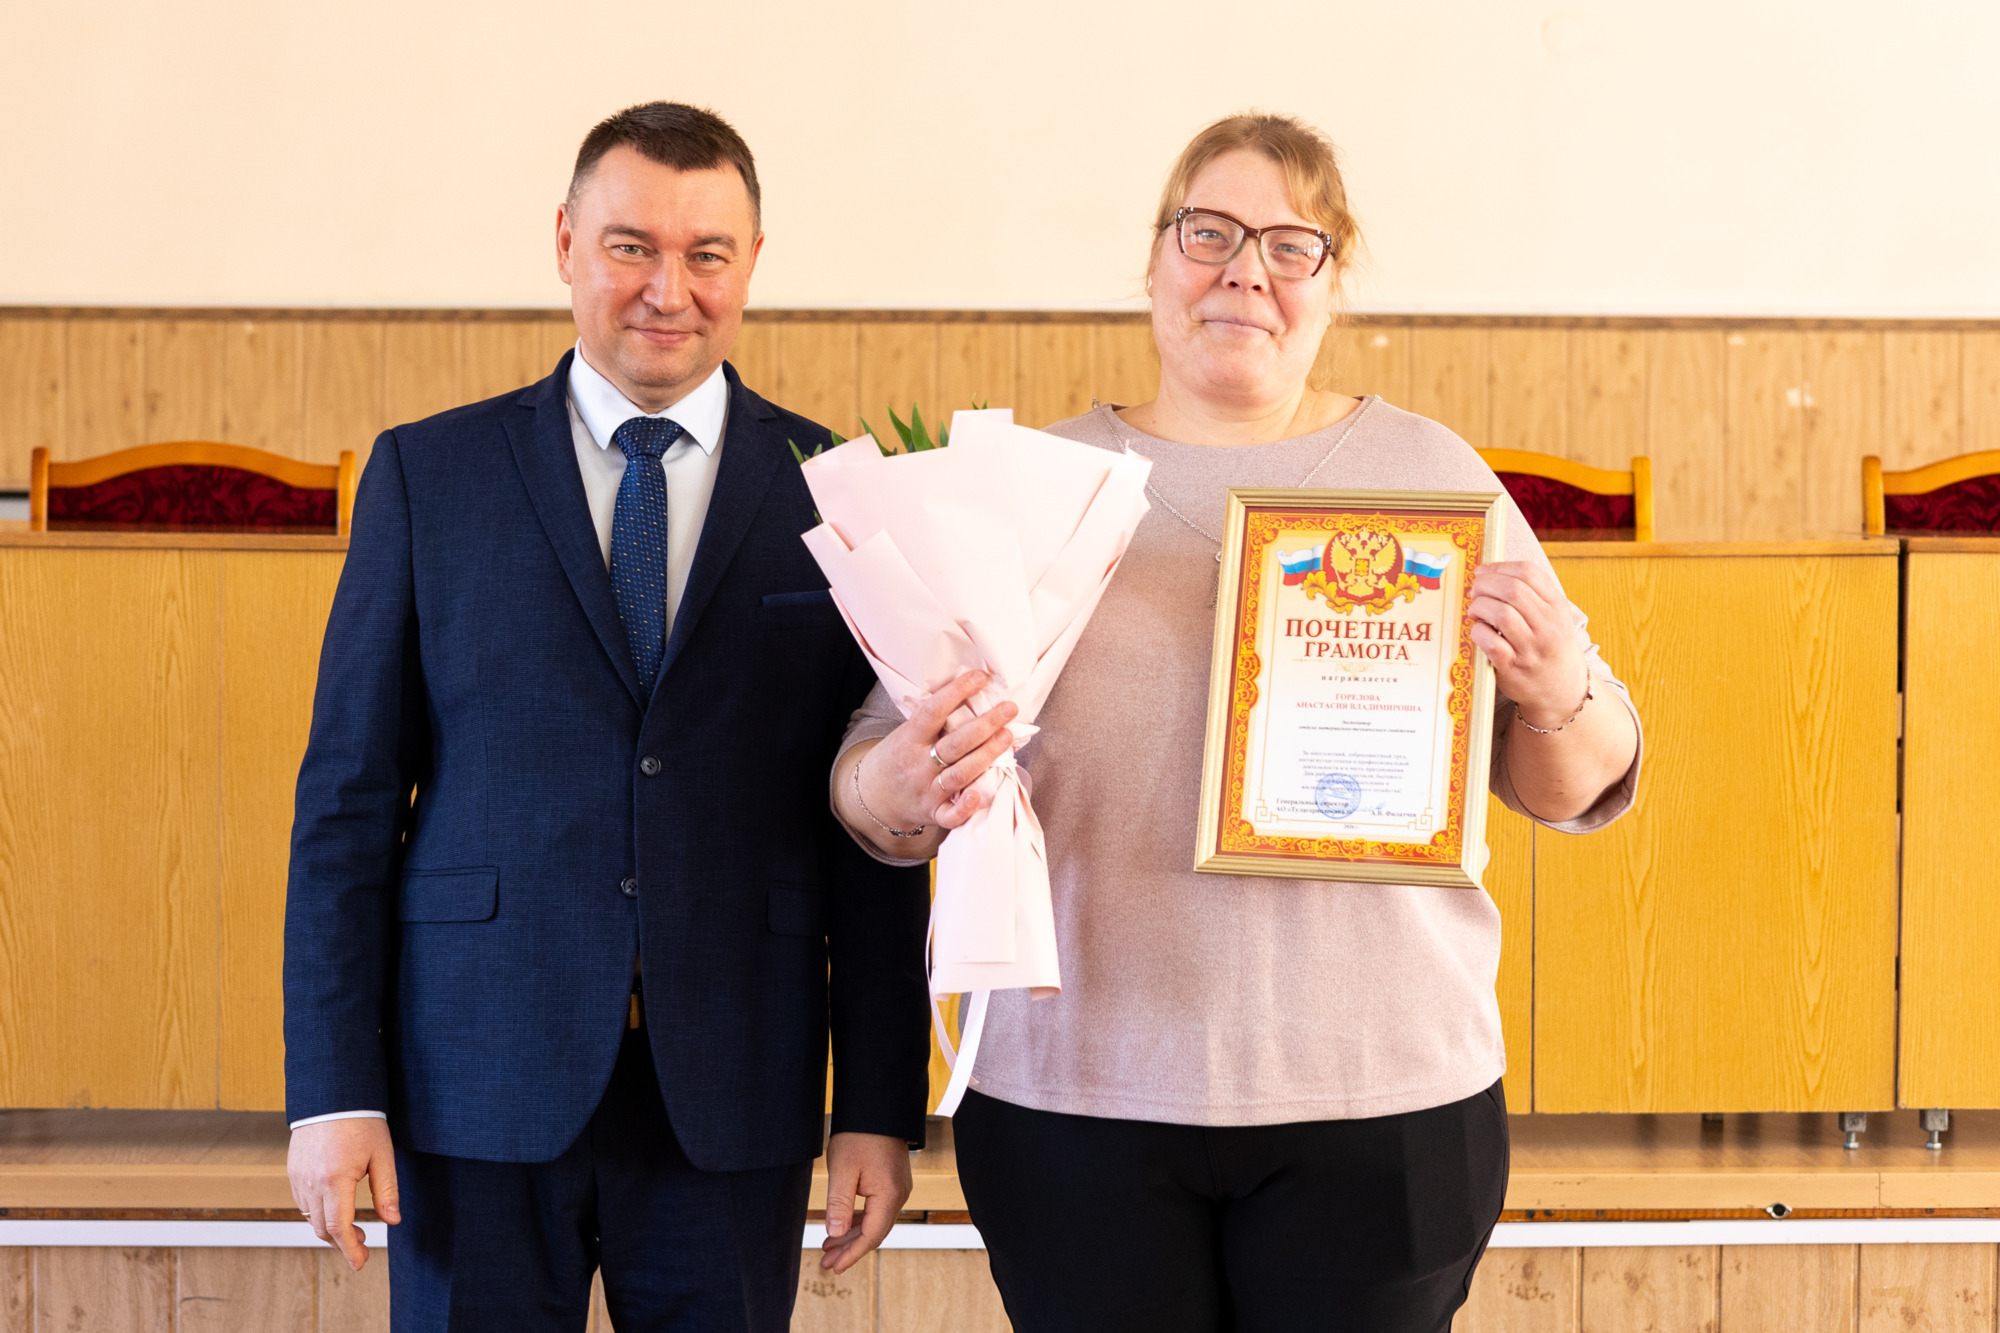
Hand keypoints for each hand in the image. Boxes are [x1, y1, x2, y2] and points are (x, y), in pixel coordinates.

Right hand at [288, 1118, 400, 1270]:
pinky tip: (335, 1209)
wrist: (333, 1094)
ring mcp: (298, 1177)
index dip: (350, 1250)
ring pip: (310, 1217)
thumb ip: (386, 1190)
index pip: (339, 1227)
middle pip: (323, 1228)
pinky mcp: (292, 1171)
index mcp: (335, 1179)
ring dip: (329, 1229)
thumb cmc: (361, 1121)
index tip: (360, 1263)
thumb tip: (393, 1220)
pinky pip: (302, 1202)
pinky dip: (318, 1213)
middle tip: (362, 1245)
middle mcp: (311, 1182)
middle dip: (342, 1242)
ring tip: (352, 1229)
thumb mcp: (382, 1155)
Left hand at [820, 1132, 912, 1272]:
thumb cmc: (858, 1136)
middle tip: (826, 1263)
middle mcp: (899, 1195)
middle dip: (850, 1249)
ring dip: (853, 1236)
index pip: (871, 1236)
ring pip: (875, 1222)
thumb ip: (839, 1204)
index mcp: (888, 1196)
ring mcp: (898, 1188)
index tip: (833, 1267)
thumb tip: (835, 1233)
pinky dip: (859, 1221)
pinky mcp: (892, 1181)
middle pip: (875, 1232)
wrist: (876, 1107)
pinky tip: (843, 1226)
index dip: (852, 1254)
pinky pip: (877, 1209)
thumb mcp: (842, 1170)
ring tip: (829, 1247)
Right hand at [859, 670, 1019, 838]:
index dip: (956, 692)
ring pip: (959, 774)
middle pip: (955, 744)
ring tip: (1008, 736)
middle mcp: (918, 764)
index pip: (933, 711)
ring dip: (986, 756)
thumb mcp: (906, 733)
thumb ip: (932, 721)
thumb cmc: (899, 757)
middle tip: (1009, 708)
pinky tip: (980, 795)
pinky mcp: (933, 813)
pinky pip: (950, 815)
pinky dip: (965, 808)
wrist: (874, 796)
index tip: (980, 677)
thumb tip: (969, 691)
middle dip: (985, 725)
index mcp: (910, 739)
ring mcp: (926, 790)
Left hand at [1466, 561, 1588, 726]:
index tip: (1483, 572)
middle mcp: (1548, 626)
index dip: (1499, 568)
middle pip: (1512, 590)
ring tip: (1475, 611)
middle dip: (1485, 585)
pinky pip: (1490, 642)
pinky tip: (1478, 631)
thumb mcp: (1553, 616)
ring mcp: (1532, 648)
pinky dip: (1478, 632)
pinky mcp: (1514, 667)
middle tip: (1474, 591)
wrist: (1562, 688)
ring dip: (1480, 607)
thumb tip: (1488, 573)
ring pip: (1501, 613)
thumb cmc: (1549, 645)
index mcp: (1557, 606)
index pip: (1528, 573)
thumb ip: (1530, 594)